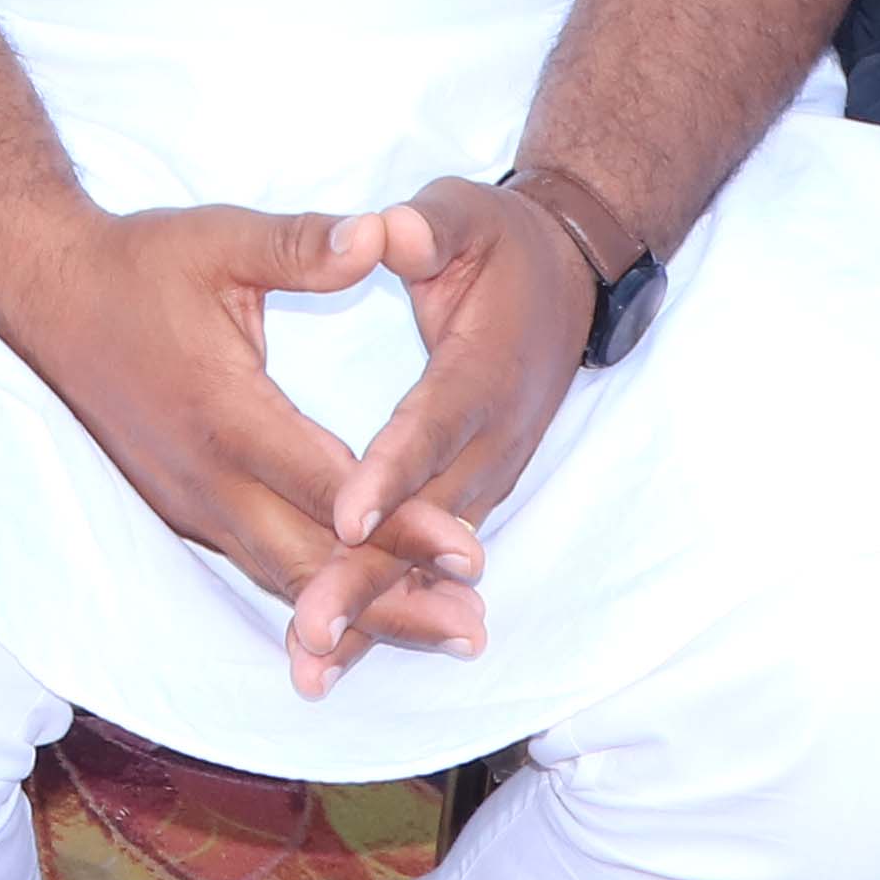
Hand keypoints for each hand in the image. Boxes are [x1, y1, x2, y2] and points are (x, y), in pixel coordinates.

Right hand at [0, 199, 478, 692]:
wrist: (45, 296)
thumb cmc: (137, 265)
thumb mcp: (220, 240)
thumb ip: (303, 246)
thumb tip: (380, 235)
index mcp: (225, 414)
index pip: (328, 489)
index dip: (401, 527)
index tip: (469, 555)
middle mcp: (206, 478)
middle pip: (312, 563)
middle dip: (396, 601)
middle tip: (474, 631)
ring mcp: (190, 502)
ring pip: (284, 576)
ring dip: (363, 612)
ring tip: (442, 635)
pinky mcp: (183, 508)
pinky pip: (257, 564)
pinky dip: (316, 593)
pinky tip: (362, 616)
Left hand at [312, 178, 583, 666]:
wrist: (568, 278)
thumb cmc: (501, 243)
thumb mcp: (467, 215)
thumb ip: (429, 225)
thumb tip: (390, 228)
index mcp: (485, 369)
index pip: (434, 423)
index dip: (393, 471)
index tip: (345, 515)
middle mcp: (494, 438)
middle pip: (429, 518)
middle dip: (370, 576)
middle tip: (311, 624)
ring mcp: (488, 475)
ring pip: (428, 557)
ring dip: (374, 612)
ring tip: (312, 664)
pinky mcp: (472, 494)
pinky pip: (428, 562)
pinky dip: (387, 609)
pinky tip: (334, 656)